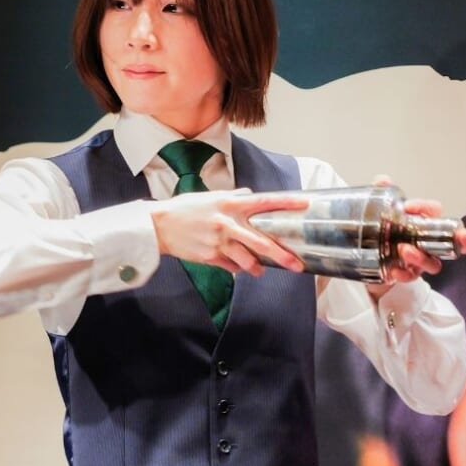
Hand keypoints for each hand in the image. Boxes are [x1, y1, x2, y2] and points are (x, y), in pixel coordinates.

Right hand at [150, 189, 308, 275]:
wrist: (159, 225)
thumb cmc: (185, 209)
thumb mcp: (210, 197)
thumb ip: (233, 197)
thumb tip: (250, 195)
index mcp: (230, 204)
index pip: (264, 202)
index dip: (286, 203)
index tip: (305, 204)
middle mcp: (228, 223)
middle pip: (261, 242)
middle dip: (282, 255)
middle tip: (298, 264)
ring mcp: (219, 242)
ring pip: (247, 260)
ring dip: (256, 267)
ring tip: (260, 271)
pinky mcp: (210, 257)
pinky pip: (230, 266)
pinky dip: (234, 268)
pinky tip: (234, 267)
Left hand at [370, 176, 465, 291]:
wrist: (370, 256)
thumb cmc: (385, 229)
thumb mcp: (380, 210)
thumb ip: (382, 194)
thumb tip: (382, 180)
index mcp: (423, 221)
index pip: (434, 211)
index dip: (425, 208)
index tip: (408, 207)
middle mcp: (428, 241)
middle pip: (452, 241)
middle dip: (461, 239)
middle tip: (464, 237)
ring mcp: (421, 259)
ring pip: (432, 262)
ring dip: (421, 257)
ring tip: (404, 250)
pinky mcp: (408, 274)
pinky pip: (411, 277)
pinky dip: (404, 275)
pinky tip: (394, 272)